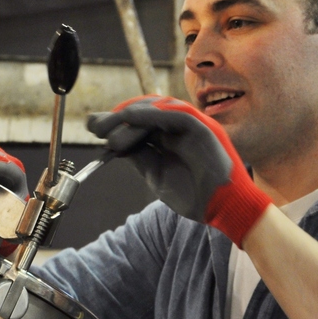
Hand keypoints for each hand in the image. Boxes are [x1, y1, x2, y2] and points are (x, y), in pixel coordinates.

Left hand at [87, 95, 270, 245]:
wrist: (223, 211)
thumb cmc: (194, 196)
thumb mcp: (156, 175)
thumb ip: (139, 157)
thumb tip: (111, 144)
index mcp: (171, 138)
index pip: (141, 122)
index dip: (117, 122)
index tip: (95, 127)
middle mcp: (182, 128)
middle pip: (146, 111)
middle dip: (118, 116)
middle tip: (94, 125)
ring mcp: (194, 126)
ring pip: (158, 108)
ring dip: (130, 115)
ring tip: (108, 126)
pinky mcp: (204, 128)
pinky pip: (176, 114)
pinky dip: (152, 114)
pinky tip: (130, 117)